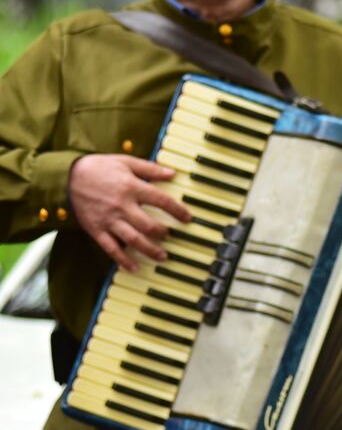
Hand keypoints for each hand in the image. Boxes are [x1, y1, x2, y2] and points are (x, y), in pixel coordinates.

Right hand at [69, 153, 190, 271]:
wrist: (67, 176)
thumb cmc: (98, 167)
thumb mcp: (125, 161)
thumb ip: (150, 169)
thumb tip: (173, 173)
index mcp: (131, 187)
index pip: (162, 201)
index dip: (178, 211)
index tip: (187, 218)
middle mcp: (122, 206)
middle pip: (149, 225)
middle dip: (163, 233)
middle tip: (170, 236)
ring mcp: (109, 220)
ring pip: (133, 239)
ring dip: (150, 250)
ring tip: (162, 256)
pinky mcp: (97, 230)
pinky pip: (111, 248)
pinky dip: (123, 260)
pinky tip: (134, 267)